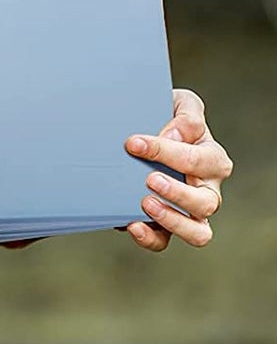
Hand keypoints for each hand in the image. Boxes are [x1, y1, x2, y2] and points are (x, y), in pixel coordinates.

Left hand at [123, 87, 232, 251]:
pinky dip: (150, 237)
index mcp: (211, 158)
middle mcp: (206, 189)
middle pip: (206, 203)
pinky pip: (164, 241)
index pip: (198, 160)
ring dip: (171, 220)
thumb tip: (177, 135)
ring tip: (145, 202)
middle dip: (178, 193)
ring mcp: (187, 211)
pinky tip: (132, 225)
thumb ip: (187, 113)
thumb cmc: (164, 116)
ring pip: (197, 232)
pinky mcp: (164, 224)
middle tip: (149, 178)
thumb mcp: (178, 102)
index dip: (166, 152)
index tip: (133, 143)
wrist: (138, 130)